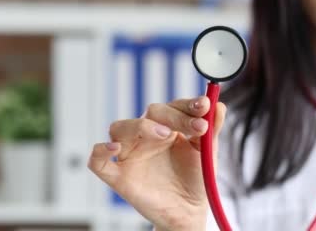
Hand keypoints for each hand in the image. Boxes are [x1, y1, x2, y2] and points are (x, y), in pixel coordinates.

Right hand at [87, 96, 226, 229]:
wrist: (188, 211)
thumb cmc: (195, 178)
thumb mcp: (208, 151)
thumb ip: (213, 128)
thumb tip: (219, 105)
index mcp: (168, 126)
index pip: (173, 106)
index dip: (188, 104)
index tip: (204, 106)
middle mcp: (146, 136)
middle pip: (150, 112)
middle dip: (175, 116)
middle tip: (197, 126)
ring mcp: (130, 155)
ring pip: (119, 128)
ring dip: (141, 126)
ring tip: (164, 134)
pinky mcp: (118, 176)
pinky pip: (97, 162)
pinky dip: (100, 151)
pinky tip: (115, 148)